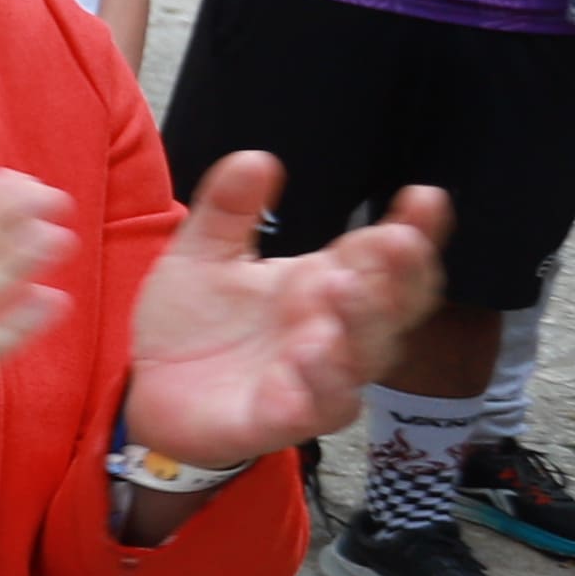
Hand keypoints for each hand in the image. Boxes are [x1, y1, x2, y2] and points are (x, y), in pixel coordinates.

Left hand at [121, 157, 444, 482]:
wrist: (149, 388)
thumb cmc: (194, 322)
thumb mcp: (201, 254)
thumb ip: (227, 209)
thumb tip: (258, 158)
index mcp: (323, 283)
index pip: (385, 256)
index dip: (415, 228)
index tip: (425, 196)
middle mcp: (333, 330)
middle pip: (392, 305)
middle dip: (400, 274)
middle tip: (394, 239)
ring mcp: (316, 377)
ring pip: (364, 356)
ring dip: (363, 323)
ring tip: (346, 288)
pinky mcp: (285, 418)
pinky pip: (319, 405)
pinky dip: (322, 382)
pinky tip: (313, 353)